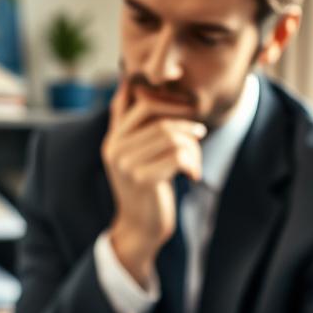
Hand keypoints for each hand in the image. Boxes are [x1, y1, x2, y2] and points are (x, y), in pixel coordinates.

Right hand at [101, 79, 205, 286]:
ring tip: (195, 162)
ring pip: (171, 136)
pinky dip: (193, 164)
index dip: (168, 99)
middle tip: (200, 134)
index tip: (188, 106)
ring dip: (192, 147)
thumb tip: (125, 84)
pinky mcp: (143, 179)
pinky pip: (178, 156)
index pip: (141, 102)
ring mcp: (126, 164)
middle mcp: (114, 149)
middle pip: (159, 117)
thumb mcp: (131, 153)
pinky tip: (193, 176)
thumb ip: (125, 122)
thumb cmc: (145, 189)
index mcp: (112, 139)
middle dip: (185, 123)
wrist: (141, 228)